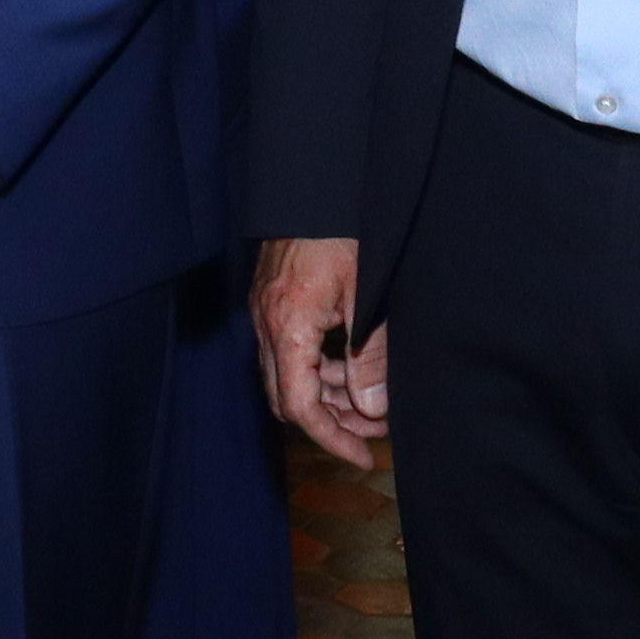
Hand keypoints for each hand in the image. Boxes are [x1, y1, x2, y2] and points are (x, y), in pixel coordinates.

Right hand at [248, 236, 388, 468]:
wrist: (312, 183)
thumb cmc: (339, 230)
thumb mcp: (366, 294)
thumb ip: (369, 355)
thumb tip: (372, 408)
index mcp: (287, 327)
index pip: (300, 405)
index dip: (332, 438)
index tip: (363, 456)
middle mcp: (267, 325)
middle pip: (288, 398)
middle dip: (331, 421)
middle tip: (374, 431)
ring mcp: (265, 312)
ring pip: (288, 376)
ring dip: (328, 395)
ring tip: (371, 400)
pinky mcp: (272, 301)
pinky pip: (289, 352)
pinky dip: (318, 369)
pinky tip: (351, 366)